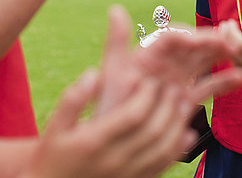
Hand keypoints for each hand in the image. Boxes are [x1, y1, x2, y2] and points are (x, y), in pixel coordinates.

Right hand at [23, 70, 195, 177]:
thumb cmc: (54, 156)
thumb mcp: (54, 127)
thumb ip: (73, 100)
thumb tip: (93, 74)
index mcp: (95, 141)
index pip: (133, 115)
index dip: (147, 95)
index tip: (150, 81)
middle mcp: (114, 160)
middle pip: (153, 130)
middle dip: (167, 105)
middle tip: (172, 88)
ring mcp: (127, 174)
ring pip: (164, 148)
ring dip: (178, 124)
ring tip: (183, 103)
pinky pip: (163, 166)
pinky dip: (179, 148)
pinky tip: (187, 132)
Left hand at [97, 6, 241, 115]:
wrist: (115, 143)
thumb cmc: (110, 106)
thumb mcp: (113, 72)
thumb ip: (116, 41)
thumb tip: (116, 9)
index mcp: (149, 54)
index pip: (173, 38)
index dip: (190, 36)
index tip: (205, 40)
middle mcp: (165, 64)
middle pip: (193, 47)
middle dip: (213, 42)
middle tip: (232, 43)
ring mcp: (177, 80)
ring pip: (204, 62)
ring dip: (221, 55)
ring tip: (239, 52)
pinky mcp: (185, 98)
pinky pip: (208, 87)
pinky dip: (224, 82)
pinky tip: (241, 78)